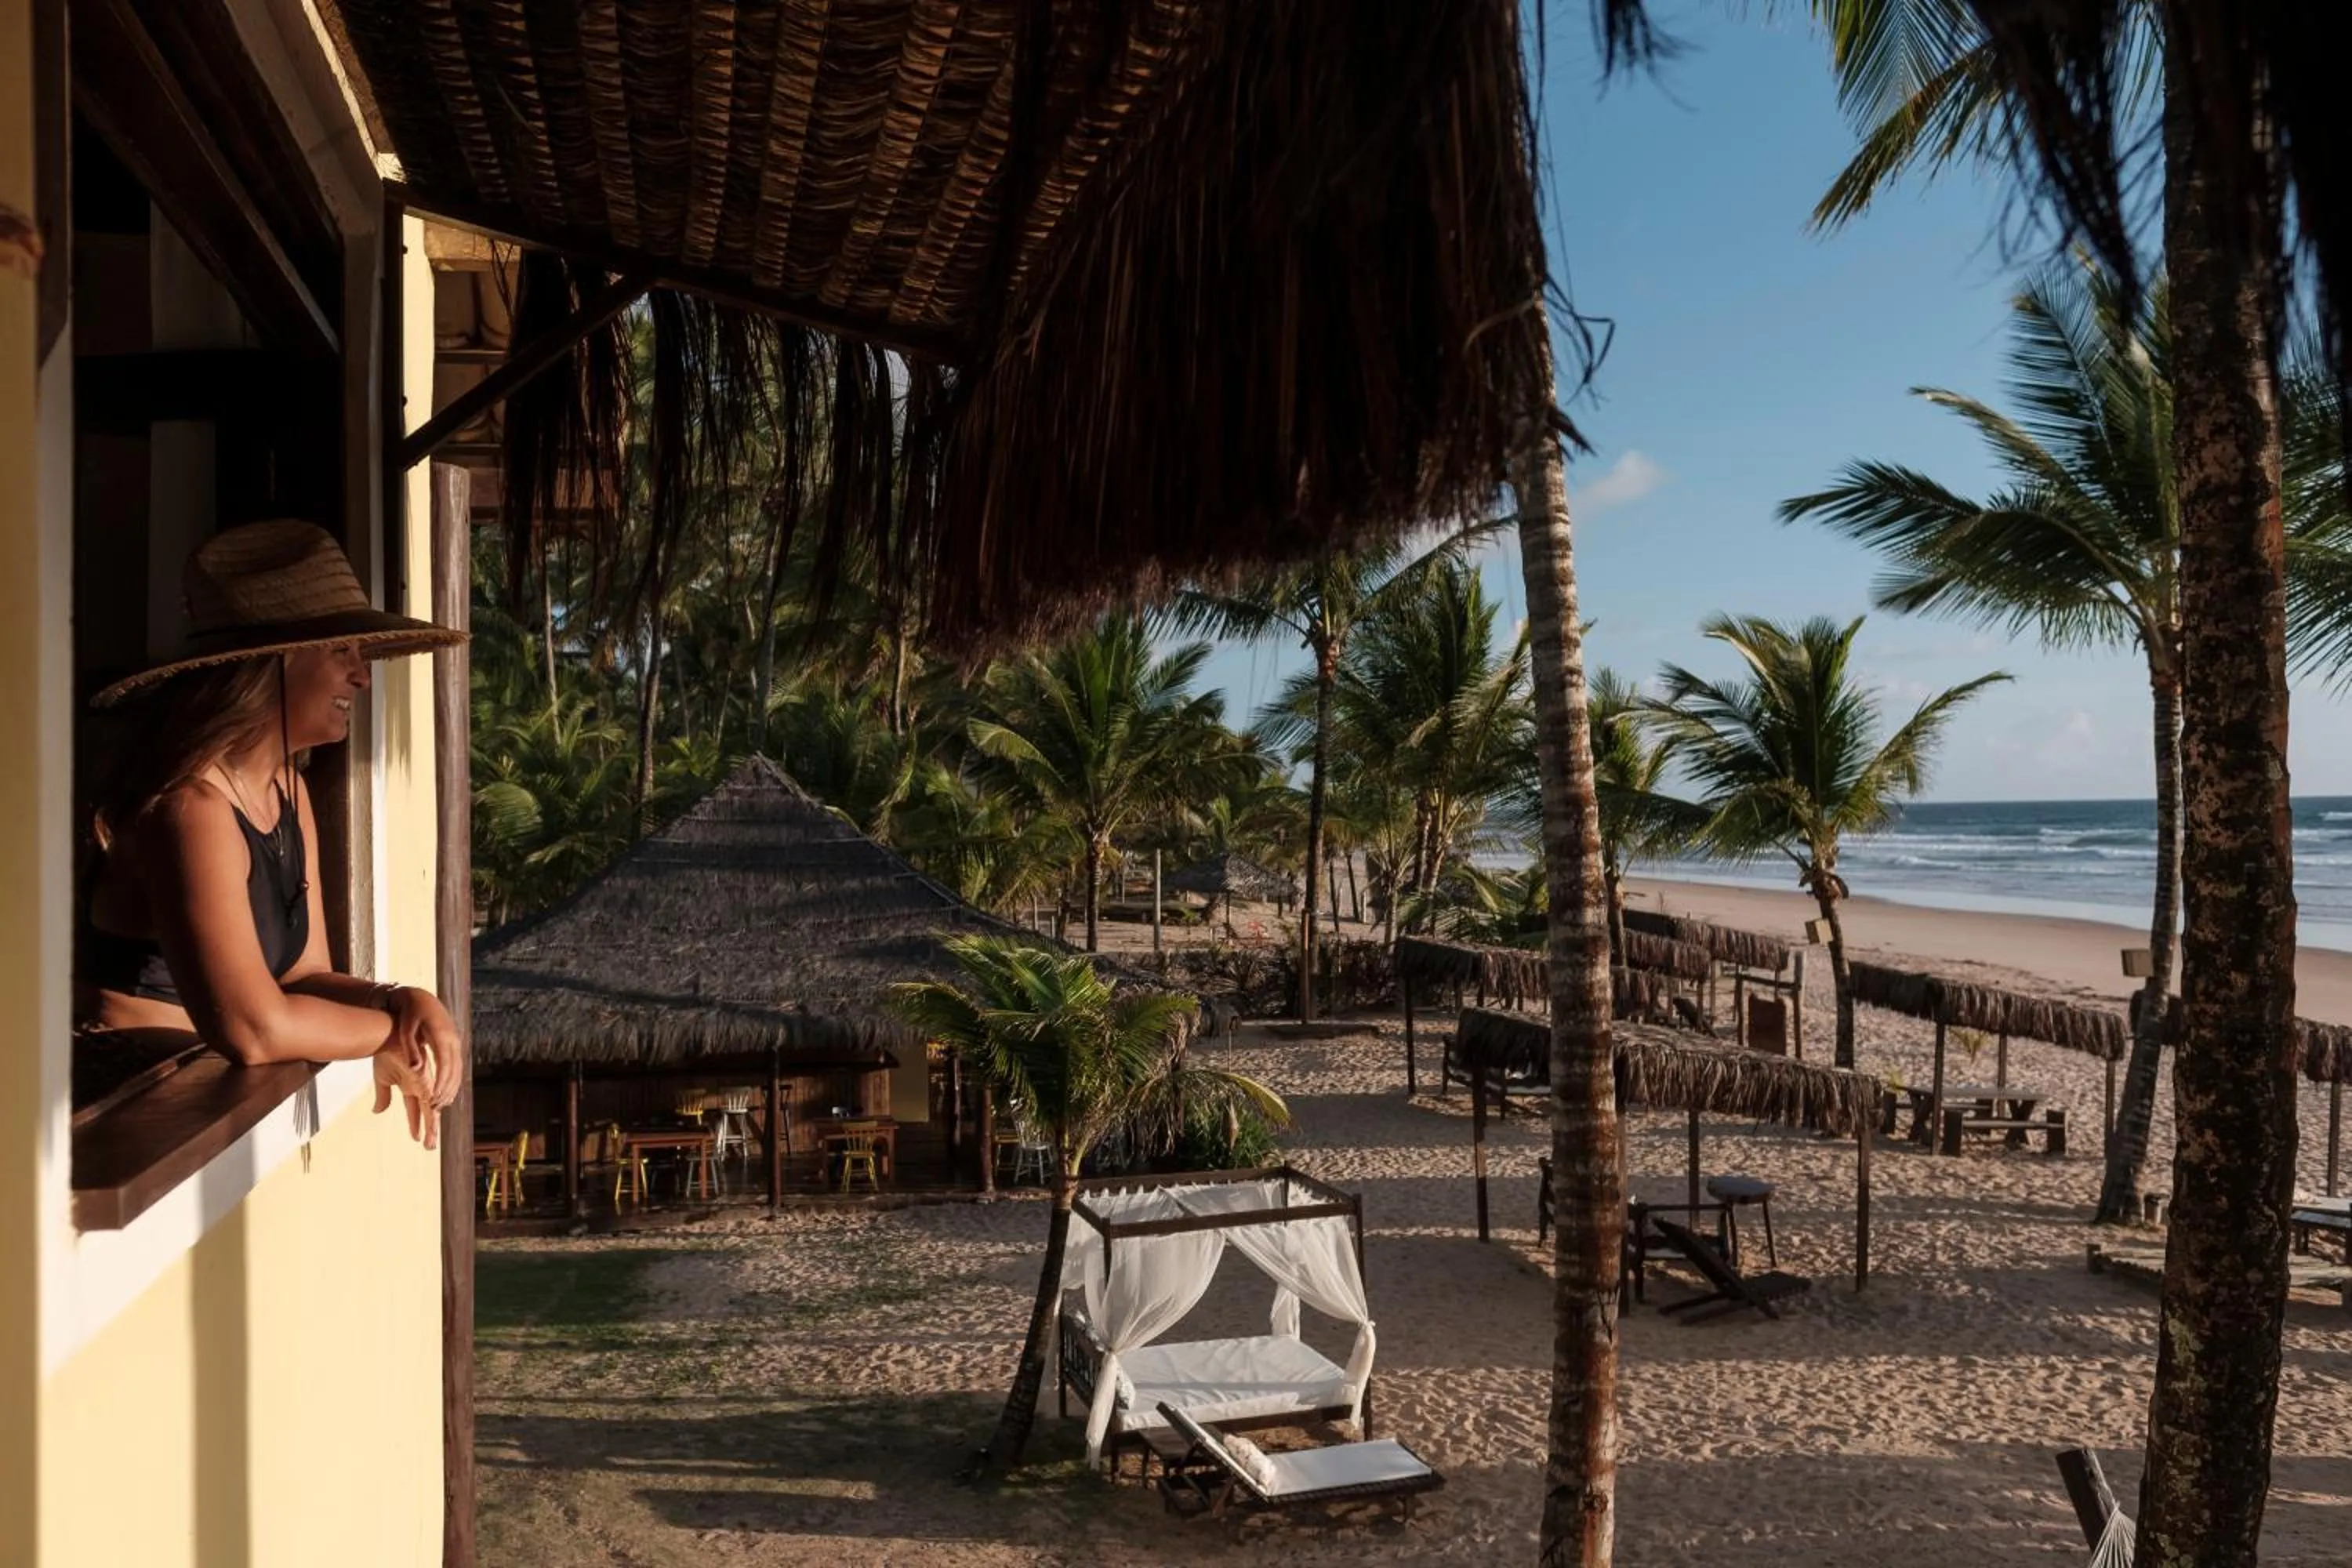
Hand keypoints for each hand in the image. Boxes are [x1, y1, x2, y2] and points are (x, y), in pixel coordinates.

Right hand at [372, 1043, 436, 1148]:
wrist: (388, 1038)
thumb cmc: (386, 1053)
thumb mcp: (382, 1079)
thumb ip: (383, 1096)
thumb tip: (378, 1112)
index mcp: (410, 1087)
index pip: (414, 1110)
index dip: (415, 1124)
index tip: (416, 1138)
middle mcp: (420, 1087)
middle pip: (426, 1112)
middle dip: (428, 1129)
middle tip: (429, 1146)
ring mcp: (424, 1083)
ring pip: (431, 1109)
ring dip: (431, 1126)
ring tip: (430, 1142)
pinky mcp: (425, 1079)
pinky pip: (431, 1098)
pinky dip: (432, 1111)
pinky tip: (433, 1122)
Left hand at [388, 987, 465, 1114]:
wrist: (421, 997)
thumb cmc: (410, 1013)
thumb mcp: (406, 1028)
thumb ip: (410, 1049)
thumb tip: (414, 1069)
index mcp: (441, 1035)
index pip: (445, 1064)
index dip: (440, 1084)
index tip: (433, 1100)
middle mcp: (452, 1040)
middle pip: (454, 1070)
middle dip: (446, 1091)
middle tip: (435, 1110)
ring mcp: (455, 1042)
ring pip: (457, 1070)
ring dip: (451, 1088)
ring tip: (440, 1106)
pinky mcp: (453, 1044)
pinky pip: (456, 1066)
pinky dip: (452, 1081)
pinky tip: (445, 1093)